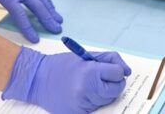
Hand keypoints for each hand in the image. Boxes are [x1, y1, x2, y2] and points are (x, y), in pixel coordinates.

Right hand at [2, 46, 131, 113]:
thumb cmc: (62, 65)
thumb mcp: (85, 56)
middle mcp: (87, 91)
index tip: (111, 70)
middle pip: (116, 90)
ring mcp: (82, 105)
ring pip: (107, 100)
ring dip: (104, 93)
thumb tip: (126, 71)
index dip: (116, 70)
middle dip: (114, 83)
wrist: (38, 80)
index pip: (118, 74)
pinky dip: (94, 102)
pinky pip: (96, 109)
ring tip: (90, 85)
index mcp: (90, 73)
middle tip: (104, 78)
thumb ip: (109, 60)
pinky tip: (84, 94)